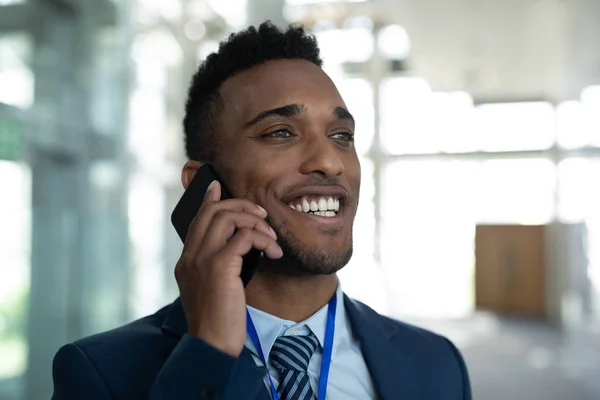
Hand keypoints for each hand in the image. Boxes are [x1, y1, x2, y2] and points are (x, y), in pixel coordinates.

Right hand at [174, 180, 282, 355]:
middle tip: (262, 216)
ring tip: (270, 239)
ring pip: (228, 217)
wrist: (211, 345)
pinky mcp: (219, 266)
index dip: (209, 200)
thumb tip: (237, 249)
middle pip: (213, 211)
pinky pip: (244, 237)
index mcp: (187, 261)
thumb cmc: (217, 321)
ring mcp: (202, 259)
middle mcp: (190, 256)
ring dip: (255, 222)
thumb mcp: (213, 289)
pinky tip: (272, 253)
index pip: (197, 219)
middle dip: (242, 206)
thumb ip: (218, 266)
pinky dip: (262, 239)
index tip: (219, 187)